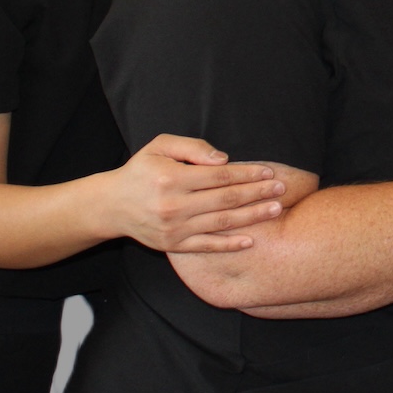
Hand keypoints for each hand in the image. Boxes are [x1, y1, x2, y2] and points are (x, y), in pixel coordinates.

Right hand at [106, 134, 286, 252]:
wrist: (111, 205)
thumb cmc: (140, 170)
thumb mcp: (159, 146)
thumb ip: (192, 147)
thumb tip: (224, 160)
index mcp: (172, 178)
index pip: (219, 176)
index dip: (247, 173)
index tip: (268, 171)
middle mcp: (174, 205)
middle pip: (225, 199)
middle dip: (257, 193)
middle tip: (281, 189)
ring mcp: (174, 228)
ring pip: (221, 223)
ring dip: (252, 217)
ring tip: (275, 210)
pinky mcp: (173, 245)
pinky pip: (206, 246)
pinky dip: (229, 245)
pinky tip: (250, 241)